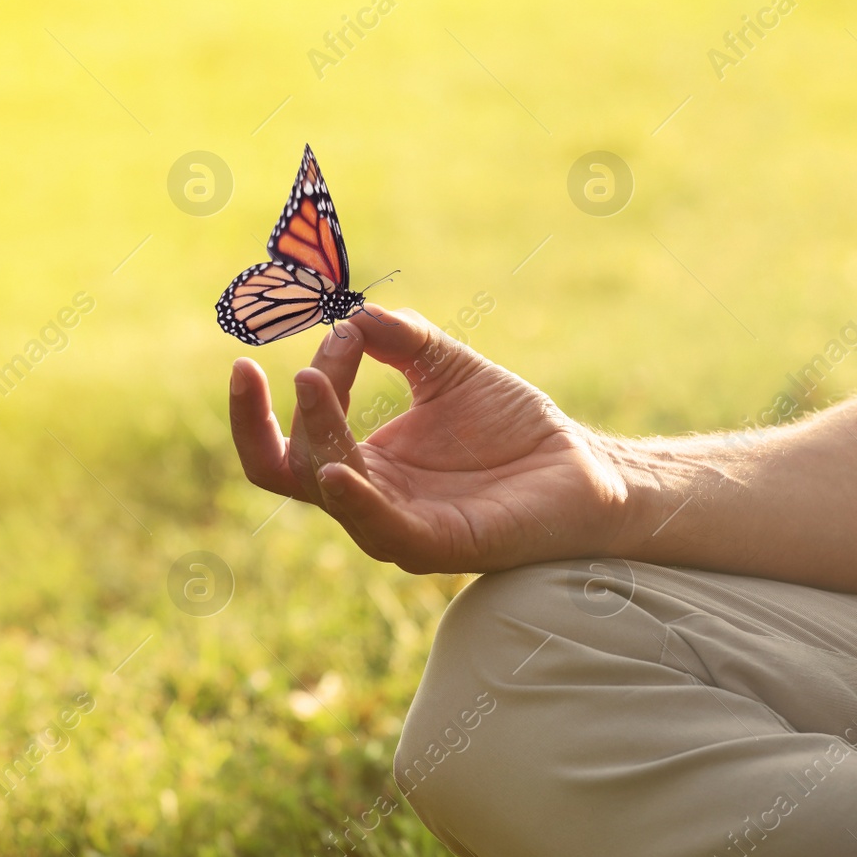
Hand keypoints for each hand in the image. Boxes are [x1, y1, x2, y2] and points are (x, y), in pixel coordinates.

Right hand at [228, 305, 629, 573]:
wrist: (584, 467)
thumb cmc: (514, 427)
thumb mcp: (447, 367)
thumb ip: (400, 339)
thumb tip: (350, 314)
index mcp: (363, 466)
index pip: (286, 447)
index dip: (273, 402)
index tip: (328, 336)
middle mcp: (371, 501)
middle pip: (293, 469)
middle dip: (289, 413)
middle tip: (308, 364)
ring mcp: (402, 528)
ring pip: (332, 493)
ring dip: (318, 436)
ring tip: (313, 382)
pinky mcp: (444, 543)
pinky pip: (385, 532)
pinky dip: (355, 502)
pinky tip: (338, 470)